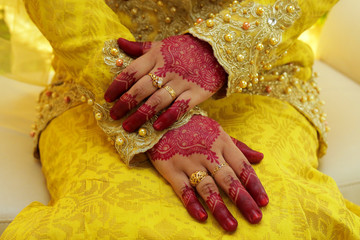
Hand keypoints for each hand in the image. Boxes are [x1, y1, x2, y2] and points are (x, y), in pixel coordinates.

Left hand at [104, 35, 226, 131]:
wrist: (216, 51)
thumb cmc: (185, 49)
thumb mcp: (162, 45)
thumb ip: (140, 48)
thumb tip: (119, 42)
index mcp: (155, 57)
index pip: (131, 72)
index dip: (117, 86)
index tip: (107, 98)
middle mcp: (166, 70)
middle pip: (141, 89)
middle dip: (125, 104)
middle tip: (113, 116)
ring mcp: (182, 82)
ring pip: (157, 101)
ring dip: (141, 115)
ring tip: (128, 127)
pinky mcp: (196, 93)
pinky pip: (180, 107)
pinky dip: (168, 117)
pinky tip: (156, 127)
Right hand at [147, 115, 267, 231]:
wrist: (160, 117)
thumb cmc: (193, 126)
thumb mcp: (217, 131)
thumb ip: (238, 146)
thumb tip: (260, 158)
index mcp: (221, 142)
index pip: (241, 166)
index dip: (253, 184)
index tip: (264, 201)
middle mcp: (208, 153)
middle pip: (228, 179)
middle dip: (243, 200)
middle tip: (256, 218)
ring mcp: (189, 161)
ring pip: (207, 187)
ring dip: (220, 207)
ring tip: (232, 226)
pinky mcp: (171, 168)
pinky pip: (183, 189)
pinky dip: (192, 203)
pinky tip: (202, 217)